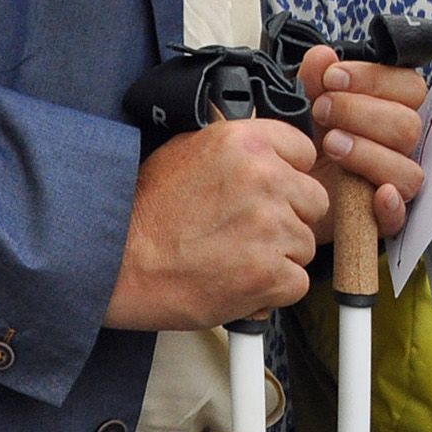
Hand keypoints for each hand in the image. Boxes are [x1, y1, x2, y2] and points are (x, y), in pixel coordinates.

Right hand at [108, 118, 328, 329]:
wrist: (119, 264)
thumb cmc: (145, 213)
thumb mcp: (186, 151)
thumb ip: (235, 150)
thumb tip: (265, 153)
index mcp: (245, 142)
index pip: (304, 152)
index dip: (288, 175)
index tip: (272, 191)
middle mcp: (264, 179)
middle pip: (313, 201)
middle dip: (288, 218)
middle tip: (249, 230)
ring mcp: (270, 227)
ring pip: (305, 244)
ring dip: (279, 256)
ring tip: (235, 256)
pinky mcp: (269, 273)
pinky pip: (297, 283)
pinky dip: (273, 290)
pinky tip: (240, 280)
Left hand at [297, 45, 427, 239]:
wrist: (276, 188)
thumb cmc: (298, 142)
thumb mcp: (299, 106)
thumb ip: (312, 80)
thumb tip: (323, 56)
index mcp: (386, 110)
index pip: (409, 86)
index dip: (375, 79)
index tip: (333, 78)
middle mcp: (396, 146)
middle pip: (409, 125)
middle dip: (362, 114)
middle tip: (322, 111)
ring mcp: (392, 182)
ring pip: (409, 169)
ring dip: (369, 153)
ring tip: (330, 146)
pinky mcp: (380, 218)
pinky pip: (400, 216)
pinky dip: (391, 206)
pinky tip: (373, 194)